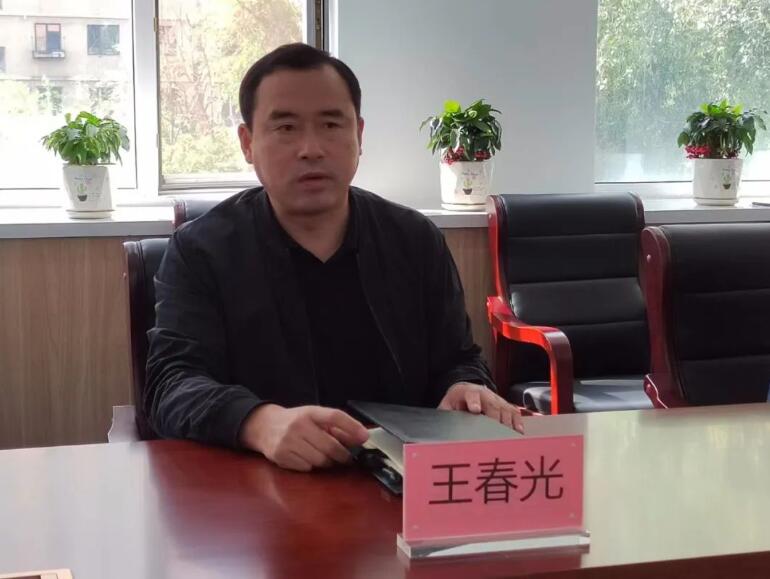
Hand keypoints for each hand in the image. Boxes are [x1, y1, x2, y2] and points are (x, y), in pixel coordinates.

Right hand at [239, 404, 369, 471]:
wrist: (264, 426)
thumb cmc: (295, 422)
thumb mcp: (314, 417)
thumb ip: (336, 426)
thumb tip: (361, 437)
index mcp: (309, 412)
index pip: (334, 416)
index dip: (352, 426)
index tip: (364, 437)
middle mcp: (298, 425)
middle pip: (330, 446)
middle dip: (342, 454)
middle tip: (346, 457)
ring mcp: (288, 442)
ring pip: (320, 460)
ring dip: (326, 462)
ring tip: (324, 456)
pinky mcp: (281, 456)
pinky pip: (307, 468)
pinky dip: (311, 466)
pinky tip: (307, 458)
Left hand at [439, 382, 519, 430]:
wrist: (465, 391)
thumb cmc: (455, 402)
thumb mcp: (446, 407)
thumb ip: (445, 415)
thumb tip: (439, 428)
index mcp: (466, 392)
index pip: (471, 395)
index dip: (473, 401)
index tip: (475, 409)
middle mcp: (484, 394)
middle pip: (492, 404)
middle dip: (494, 416)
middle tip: (496, 430)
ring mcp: (496, 399)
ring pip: (505, 408)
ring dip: (508, 422)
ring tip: (508, 435)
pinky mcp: (505, 405)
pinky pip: (514, 412)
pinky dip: (517, 422)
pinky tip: (518, 432)